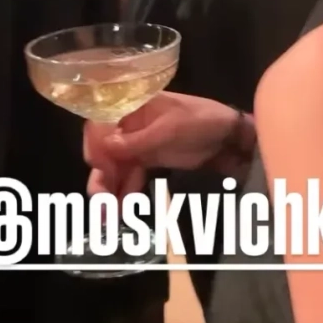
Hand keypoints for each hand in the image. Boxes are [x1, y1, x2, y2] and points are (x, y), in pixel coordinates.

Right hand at [84, 93, 240, 198]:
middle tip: (100, 201)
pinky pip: (130, 176)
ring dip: (109, 190)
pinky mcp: (149, 159)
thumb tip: (104, 147)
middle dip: (100, 176)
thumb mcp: (169, 130)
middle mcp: (129, 125)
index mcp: (131, 107)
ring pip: (115, 167)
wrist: (228, 135)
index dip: (95, 147)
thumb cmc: (200, 121)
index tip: (100, 167)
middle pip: (104, 150)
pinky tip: (122, 211)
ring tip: (108, 215)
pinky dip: (125, 192)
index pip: (100, 125)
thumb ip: (136, 141)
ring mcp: (139, 143)